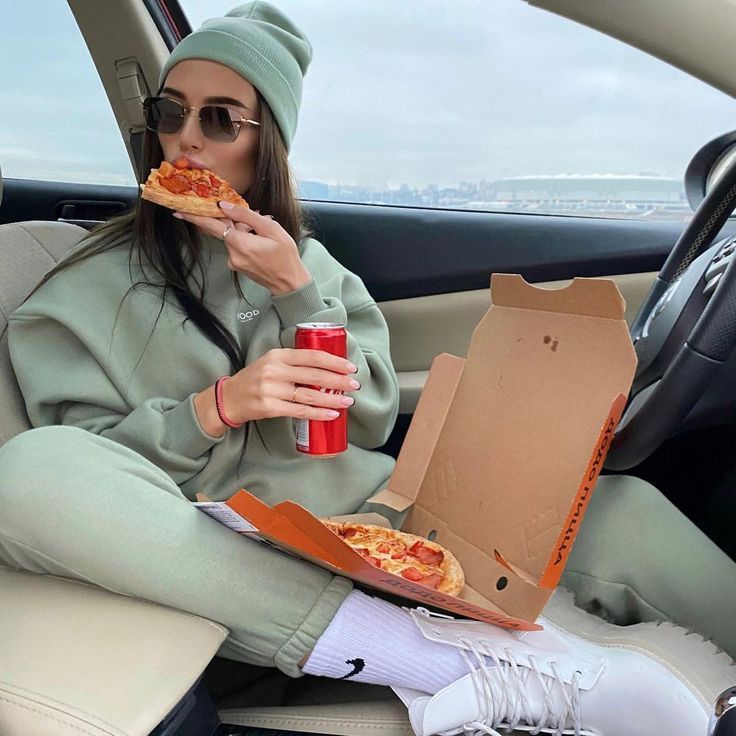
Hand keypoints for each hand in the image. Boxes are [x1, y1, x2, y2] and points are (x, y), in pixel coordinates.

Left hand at [174, 201, 311, 294]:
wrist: (290, 283)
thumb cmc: (285, 256)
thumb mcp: (271, 229)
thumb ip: (247, 216)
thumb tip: (225, 205)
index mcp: (240, 243)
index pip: (212, 226)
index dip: (195, 217)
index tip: (179, 211)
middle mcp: (232, 254)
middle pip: (223, 230)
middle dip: (233, 221)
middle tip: (251, 222)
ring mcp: (234, 262)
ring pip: (231, 238)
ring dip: (243, 231)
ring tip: (264, 236)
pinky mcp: (237, 266)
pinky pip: (236, 246)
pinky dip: (244, 240)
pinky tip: (260, 242)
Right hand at [194, 348, 359, 434]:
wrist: (230, 398)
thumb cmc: (256, 379)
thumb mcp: (272, 362)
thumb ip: (294, 362)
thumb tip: (328, 368)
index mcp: (278, 355)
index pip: (311, 356)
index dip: (334, 361)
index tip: (350, 367)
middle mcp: (274, 370)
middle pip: (314, 375)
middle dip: (338, 380)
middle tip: (355, 384)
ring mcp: (271, 389)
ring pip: (309, 395)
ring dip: (332, 398)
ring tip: (348, 401)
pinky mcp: (269, 407)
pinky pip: (300, 411)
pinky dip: (318, 414)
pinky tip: (332, 414)